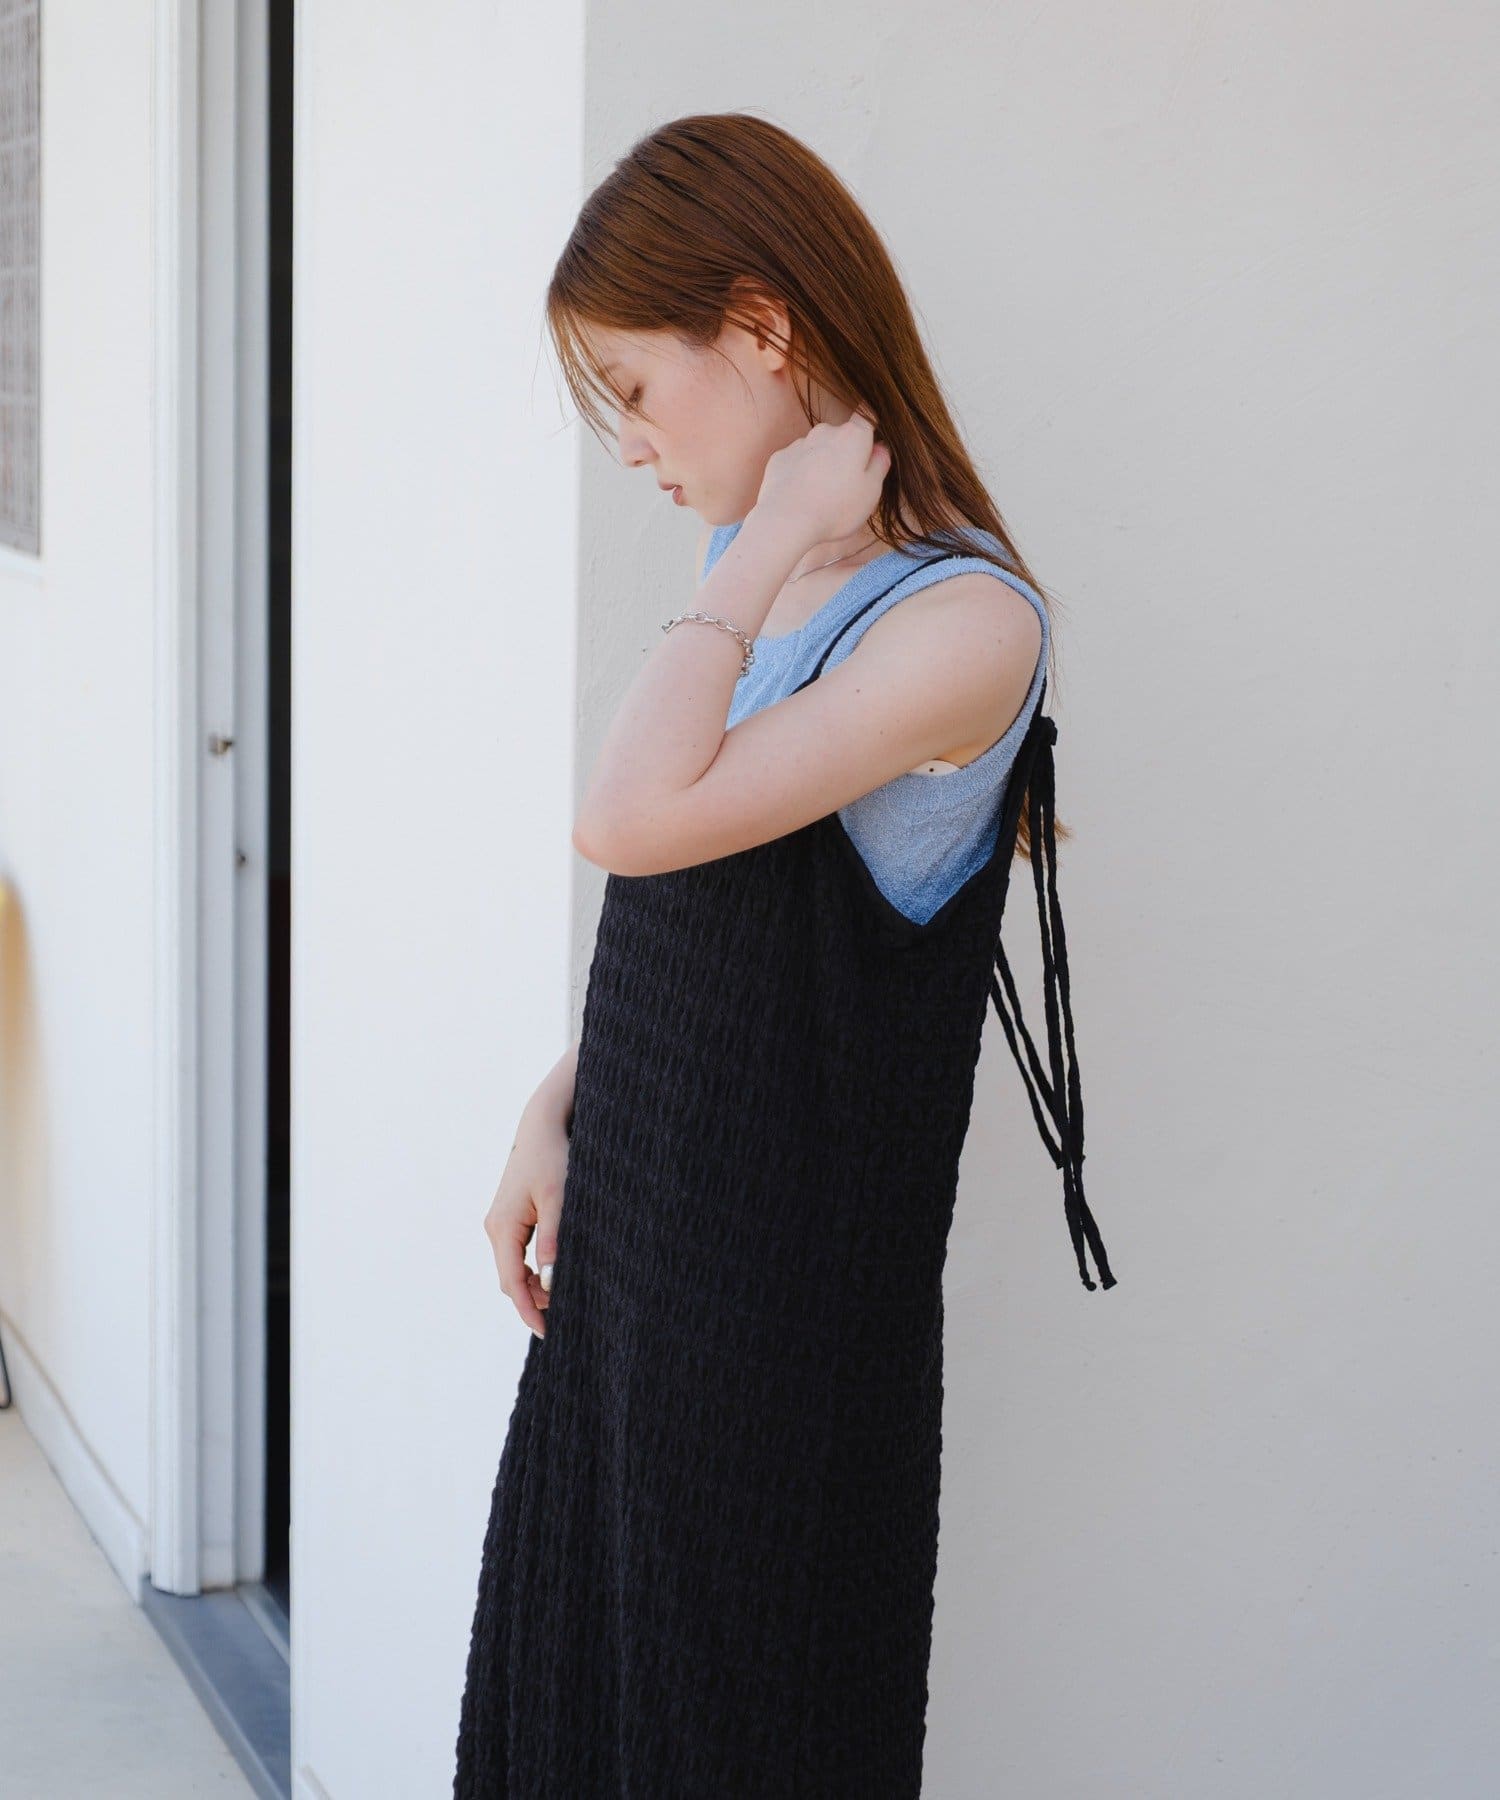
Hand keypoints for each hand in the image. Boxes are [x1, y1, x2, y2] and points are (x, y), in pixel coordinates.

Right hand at [482, 1099, 569, 1338]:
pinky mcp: (510, 1216)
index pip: (511, 1282)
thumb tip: (549, 1281)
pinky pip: (517, 1253)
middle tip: (565, 1316)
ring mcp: (500, 1222)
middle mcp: (496, 1227)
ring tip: (564, 1296)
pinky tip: (554, 1273)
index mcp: (503, 1227)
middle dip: (533, 1301)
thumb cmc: (553, 1157)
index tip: (546, 1332)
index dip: (528, 1310)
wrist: (542, 1125)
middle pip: (510, 1279)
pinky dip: (532, 1269)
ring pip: (513, 1267)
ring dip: (534, 1285)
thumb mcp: (559, 1199)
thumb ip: (554, 1240)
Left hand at [752, 412, 891, 551]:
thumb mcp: (871, 491)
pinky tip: (801, 496)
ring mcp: (799, 444)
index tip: (871, 440)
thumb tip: (881, 449)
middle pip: (840, 437)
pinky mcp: (779, 458)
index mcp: (853, 436)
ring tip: (821, 496)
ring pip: (817, 450)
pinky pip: (796, 462)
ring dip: (822, 465)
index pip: (867, 417)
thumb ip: (879, 465)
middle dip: (845, 454)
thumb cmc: (836, 508)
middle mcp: (825, 432)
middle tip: (846, 485)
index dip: (871, 426)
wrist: (787, 521)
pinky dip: (800, 474)